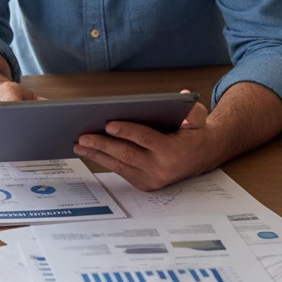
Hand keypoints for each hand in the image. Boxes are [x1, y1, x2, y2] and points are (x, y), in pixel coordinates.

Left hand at [73, 91, 214, 190]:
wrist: (202, 157)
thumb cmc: (195, 133)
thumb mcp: (198, 118)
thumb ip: (191, 110)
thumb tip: (182, 97)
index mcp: (173, 151)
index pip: (147, 139)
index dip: (127, 131)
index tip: (109, 124)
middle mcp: (161, 169)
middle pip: (127, 154)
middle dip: (103, 144)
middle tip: (83, 135)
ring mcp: (152, 179)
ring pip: (120, 165)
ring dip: (97, 154)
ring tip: (79, 144)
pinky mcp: (145, 184)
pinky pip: (121, 171)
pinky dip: (104, 161)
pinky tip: (90, 151)